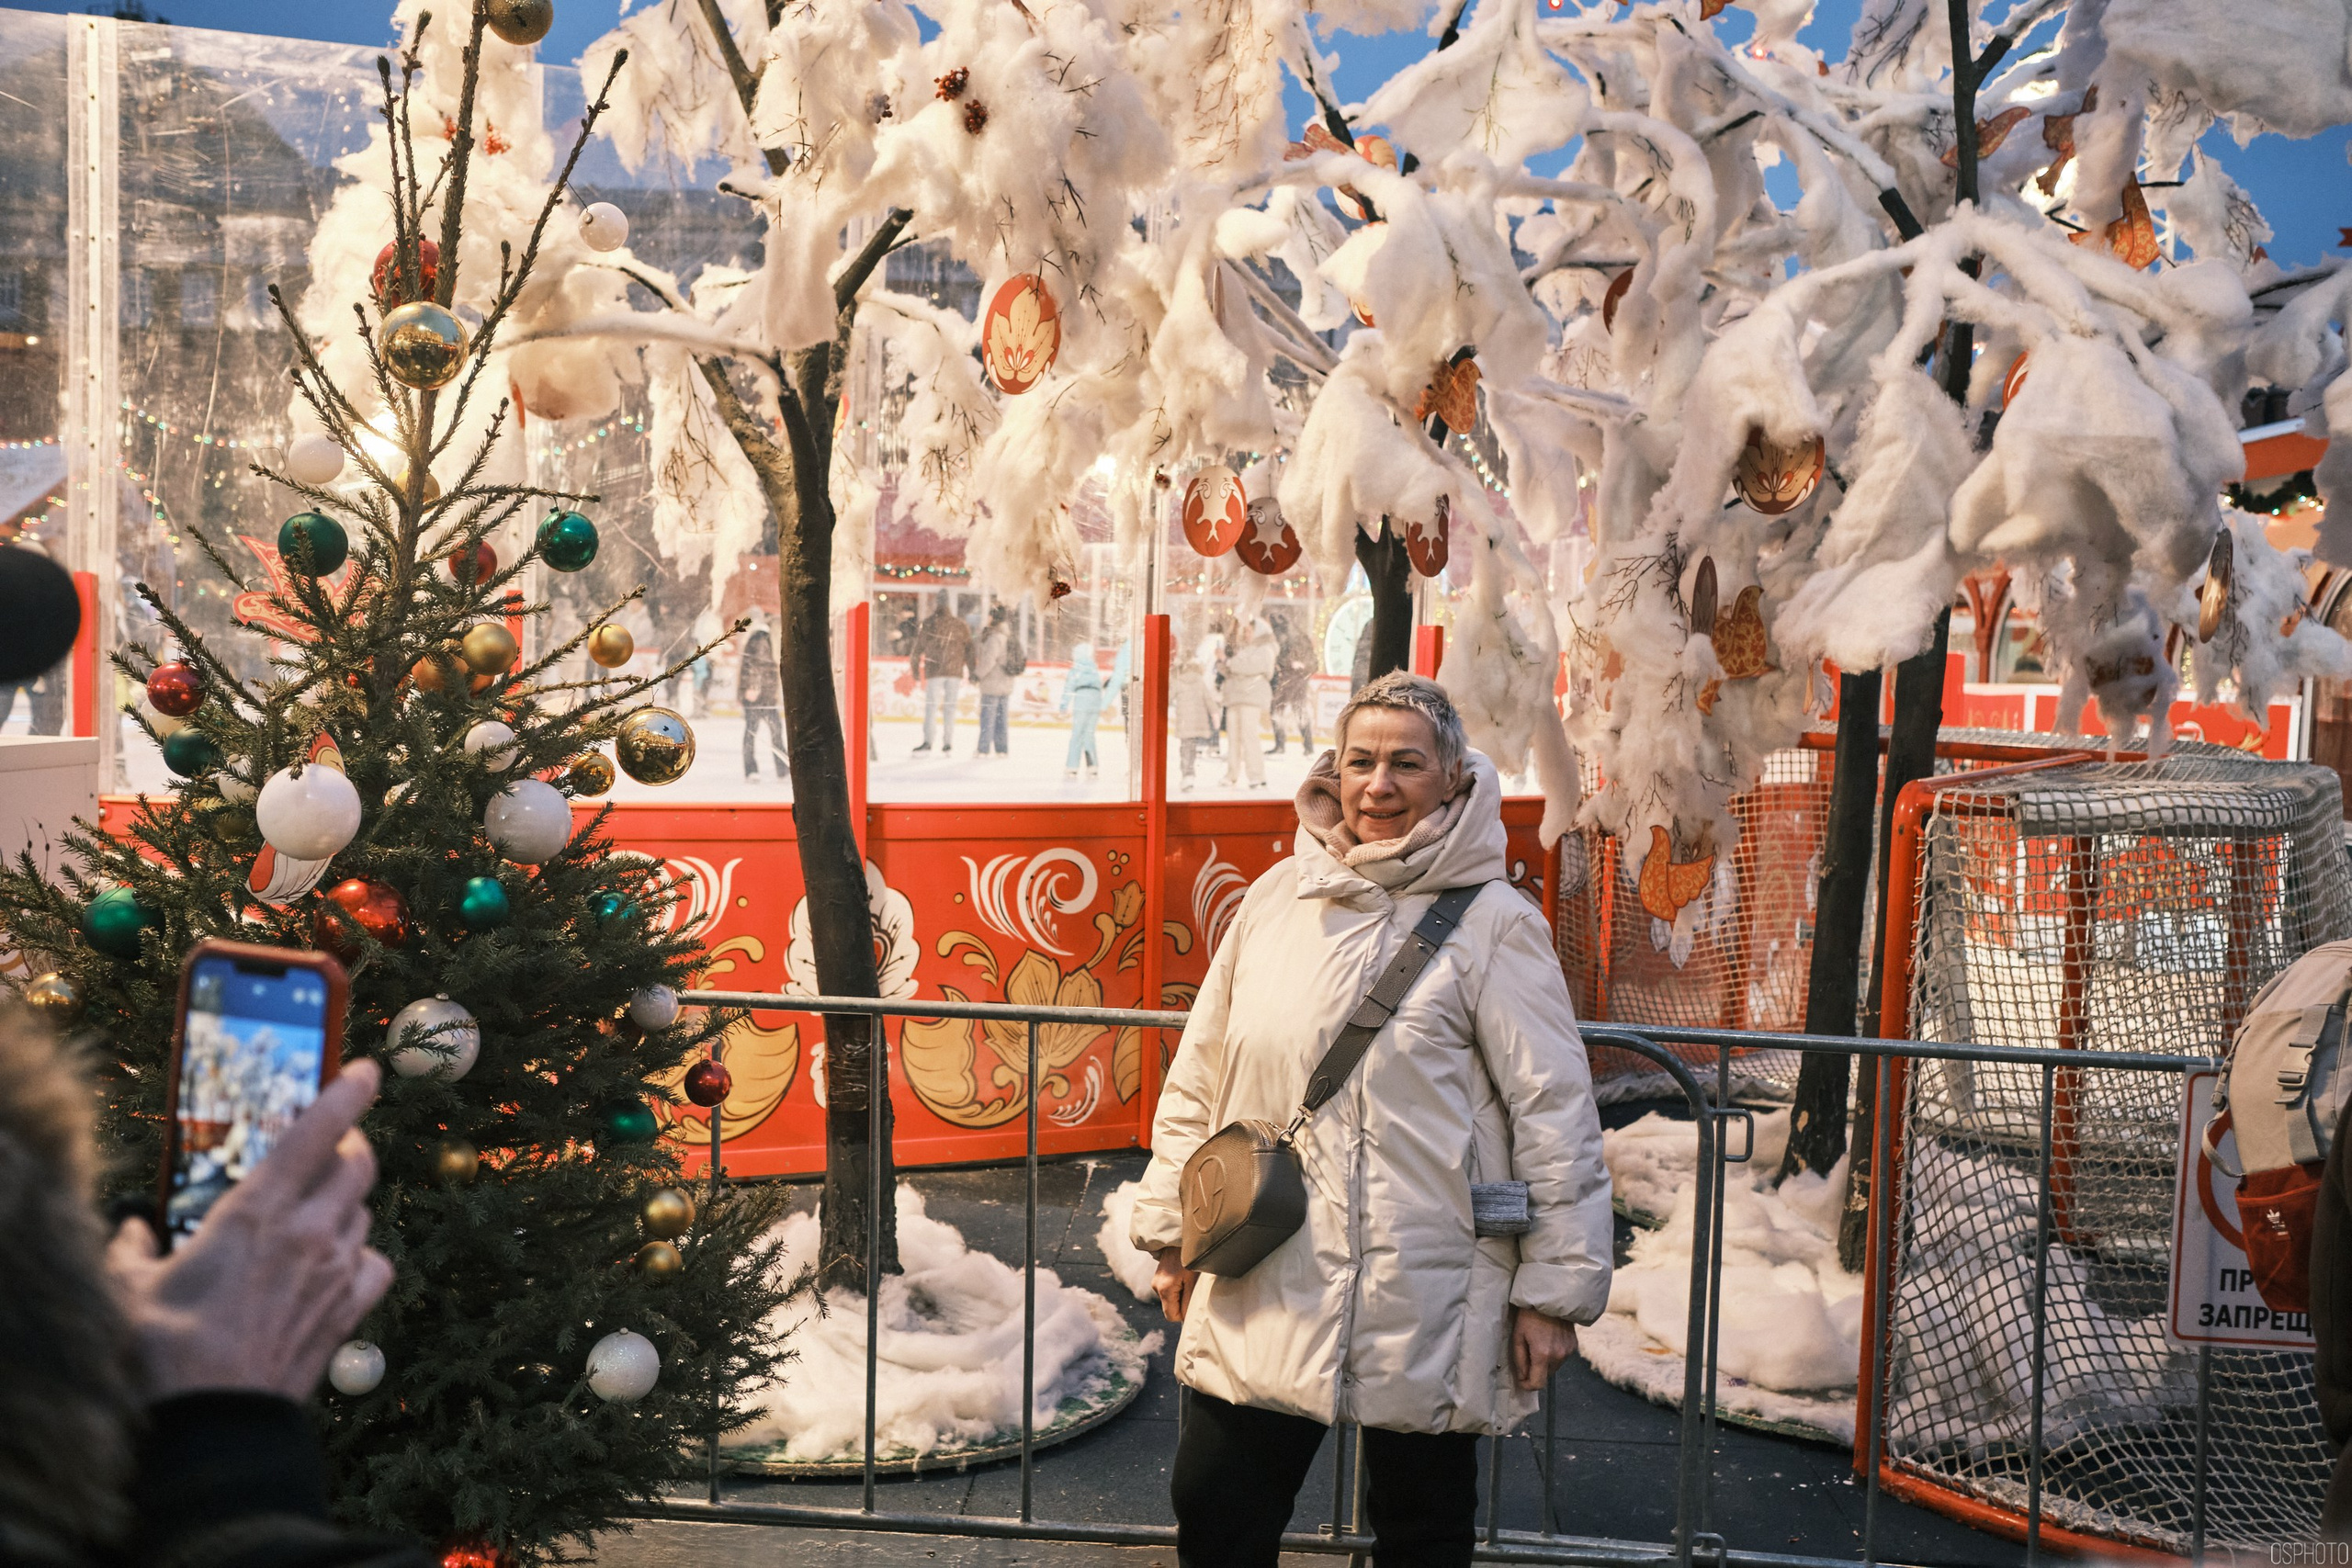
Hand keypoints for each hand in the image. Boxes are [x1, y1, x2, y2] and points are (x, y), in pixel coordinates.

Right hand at [108, 1059, 393, 1402]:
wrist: (213, 1418)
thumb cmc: (165, 1349)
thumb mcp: (131, 1286)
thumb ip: (133, 1249)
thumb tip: (131, 1231)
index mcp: (258, 1210)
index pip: (320, 1130)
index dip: (348, 1093)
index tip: (366, 1070)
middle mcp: (309, 1231)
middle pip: (358, 1165)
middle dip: (349, 1146)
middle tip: (329, 1146)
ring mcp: (336, 1270)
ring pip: (364, 1211)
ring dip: (347, 1202)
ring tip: (316, 1210)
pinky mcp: (348, 1310)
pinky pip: (377, 1264)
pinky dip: (364, 1256)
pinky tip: (340, 1263)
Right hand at [1151, 1247, 1199, 1323]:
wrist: (1178, 1241)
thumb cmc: (1189, 1259)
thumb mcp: (1192, 1281)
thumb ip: (1188, 1301)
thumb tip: (1186, 1318)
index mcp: (1164, 1289)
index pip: (1171, 1316)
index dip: (1183, 1314)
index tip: (1192, 1302)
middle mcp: (1156, 1287)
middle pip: (1169, 1309)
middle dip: (1181, 1304)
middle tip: (1190, 1289)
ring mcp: (1155, 1283)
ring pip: (1168, 1301)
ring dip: (1178, 1296)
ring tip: (1186, 1281)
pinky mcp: (1157, 1279)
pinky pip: (1167, 1293)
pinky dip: (1175, 1290)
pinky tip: (1181, 1279)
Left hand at [1511, 1307, 1575, 1390]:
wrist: (1551, 1298)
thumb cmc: (1529, 1316)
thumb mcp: (1518, 1336)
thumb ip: (1519, 1360)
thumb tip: (1522, 1377)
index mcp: (1543, 1355)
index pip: (1538, 1384)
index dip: (1527, 1385)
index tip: (1521, 1380)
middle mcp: (1559, 1356)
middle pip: (1546, 1376)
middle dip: (1535, 1371)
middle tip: (1528, 1356)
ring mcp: (1568, 1351)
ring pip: (1554, 1367)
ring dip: (1545, 1363)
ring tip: (1539, 1345)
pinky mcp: (1574, 1345)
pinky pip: (1562, 1358)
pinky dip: (1554, 1355)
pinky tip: (1549, 1340)